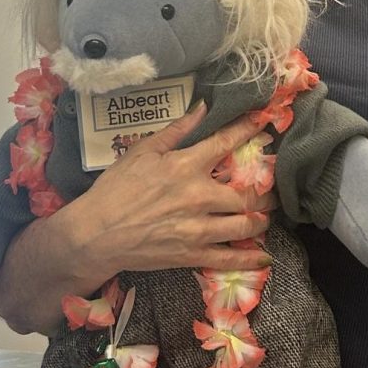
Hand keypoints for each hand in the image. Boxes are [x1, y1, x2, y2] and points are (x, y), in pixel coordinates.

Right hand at [75, 104, 275, 273]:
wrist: (95, 234)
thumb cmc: (115, 189)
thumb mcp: (142, 151)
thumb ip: (176, 130)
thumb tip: (202, 108)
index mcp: (185, 166)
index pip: (226, 143)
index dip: (250, 129)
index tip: (267, 121)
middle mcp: (198, 196)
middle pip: (247, 193)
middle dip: (264, 191)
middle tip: (272, 189)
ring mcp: (197, 228)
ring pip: (245, 224)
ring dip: (261, 220)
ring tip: (265, 216)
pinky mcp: (192, 254)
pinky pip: (229, 258)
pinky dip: (249, 259)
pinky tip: (263, 257)